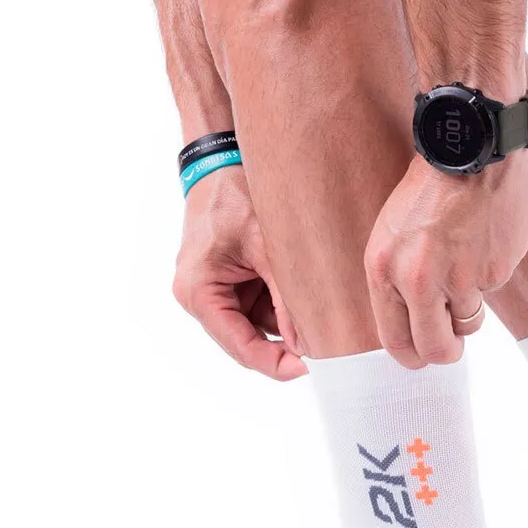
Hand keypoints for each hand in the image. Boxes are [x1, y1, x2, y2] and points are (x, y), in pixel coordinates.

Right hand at [172, 167, 305, 380]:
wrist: (222, 158)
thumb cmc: (234, 191)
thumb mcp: (268, 247)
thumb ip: (286, 299)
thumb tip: (307, 344)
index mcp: (199, 292)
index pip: (241, 347)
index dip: (277, 364)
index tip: (312, 369)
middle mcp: (201, 296)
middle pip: (249, 341)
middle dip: (286, 345)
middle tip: (328, 350)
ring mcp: (216, 291)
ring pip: (259, 326)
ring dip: (288, 323)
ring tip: (321, 312)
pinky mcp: (232, 282)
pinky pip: (261, 306)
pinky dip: (284, 305)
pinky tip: (307, 294)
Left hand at [365, 153, 527, 367]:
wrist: (471, 146)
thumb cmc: (426, 190)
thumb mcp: (389, 235)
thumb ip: (394, 284)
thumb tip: (410, 331)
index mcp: (386, 271)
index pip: (396, 341)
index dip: (411, 358)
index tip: (420, 359)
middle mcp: (422, 280)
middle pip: (437, 349)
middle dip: (445, 354)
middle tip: (451, 349)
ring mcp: (463, 277)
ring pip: (469, 321)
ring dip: (467, 308)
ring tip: (464, 264)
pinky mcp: (498, 268)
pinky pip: (492, 288)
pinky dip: (488, 272)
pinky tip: (482, 237)